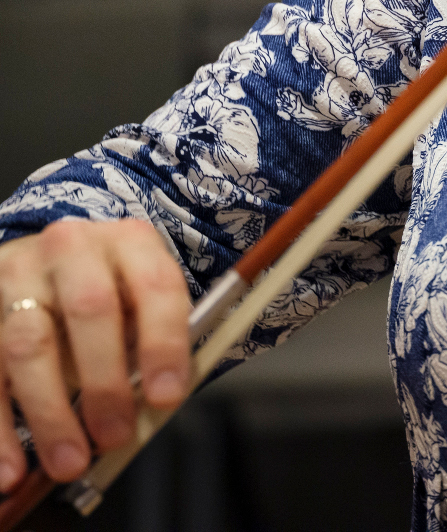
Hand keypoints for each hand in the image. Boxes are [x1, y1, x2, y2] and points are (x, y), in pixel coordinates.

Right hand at [0, 219, 189, 489]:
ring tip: (68, 462)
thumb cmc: (109, 288)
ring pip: (28, 345)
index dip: (164, 342)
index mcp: (130, 241)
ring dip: (49, 413)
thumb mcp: (139, 299)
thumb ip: (146, 343)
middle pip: (90, 310)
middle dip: (104, 381)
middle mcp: (73, 248)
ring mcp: (19, 275)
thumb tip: (152, 411)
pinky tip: (9, 469)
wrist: (50, 261)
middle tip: (114, 437)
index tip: (166, 398)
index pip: (155, 285)